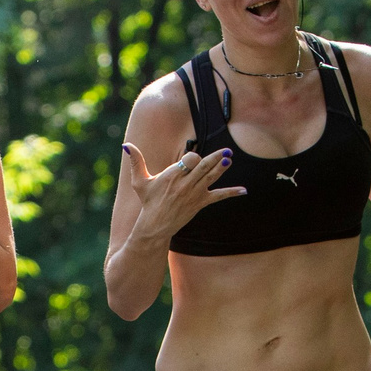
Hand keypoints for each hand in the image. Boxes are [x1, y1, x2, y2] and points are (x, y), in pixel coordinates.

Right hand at [120, 142, 243, 242]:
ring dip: (221, 169)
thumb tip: (127, 145)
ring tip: (230, 160)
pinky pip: (218, 196)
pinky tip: (243, 191)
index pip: (189, 161)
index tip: (193, 157)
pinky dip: (231, 193)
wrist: (155, 225)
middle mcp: (185, 184)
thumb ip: (136, 161)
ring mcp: (194, 194)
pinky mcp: (200, 203)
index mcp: (172, 176)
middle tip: (227, 151)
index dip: (193, 157)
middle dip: (215, 159)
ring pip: (211, 178)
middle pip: (203, 168)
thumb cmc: (148, 202)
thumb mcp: (140, 181)